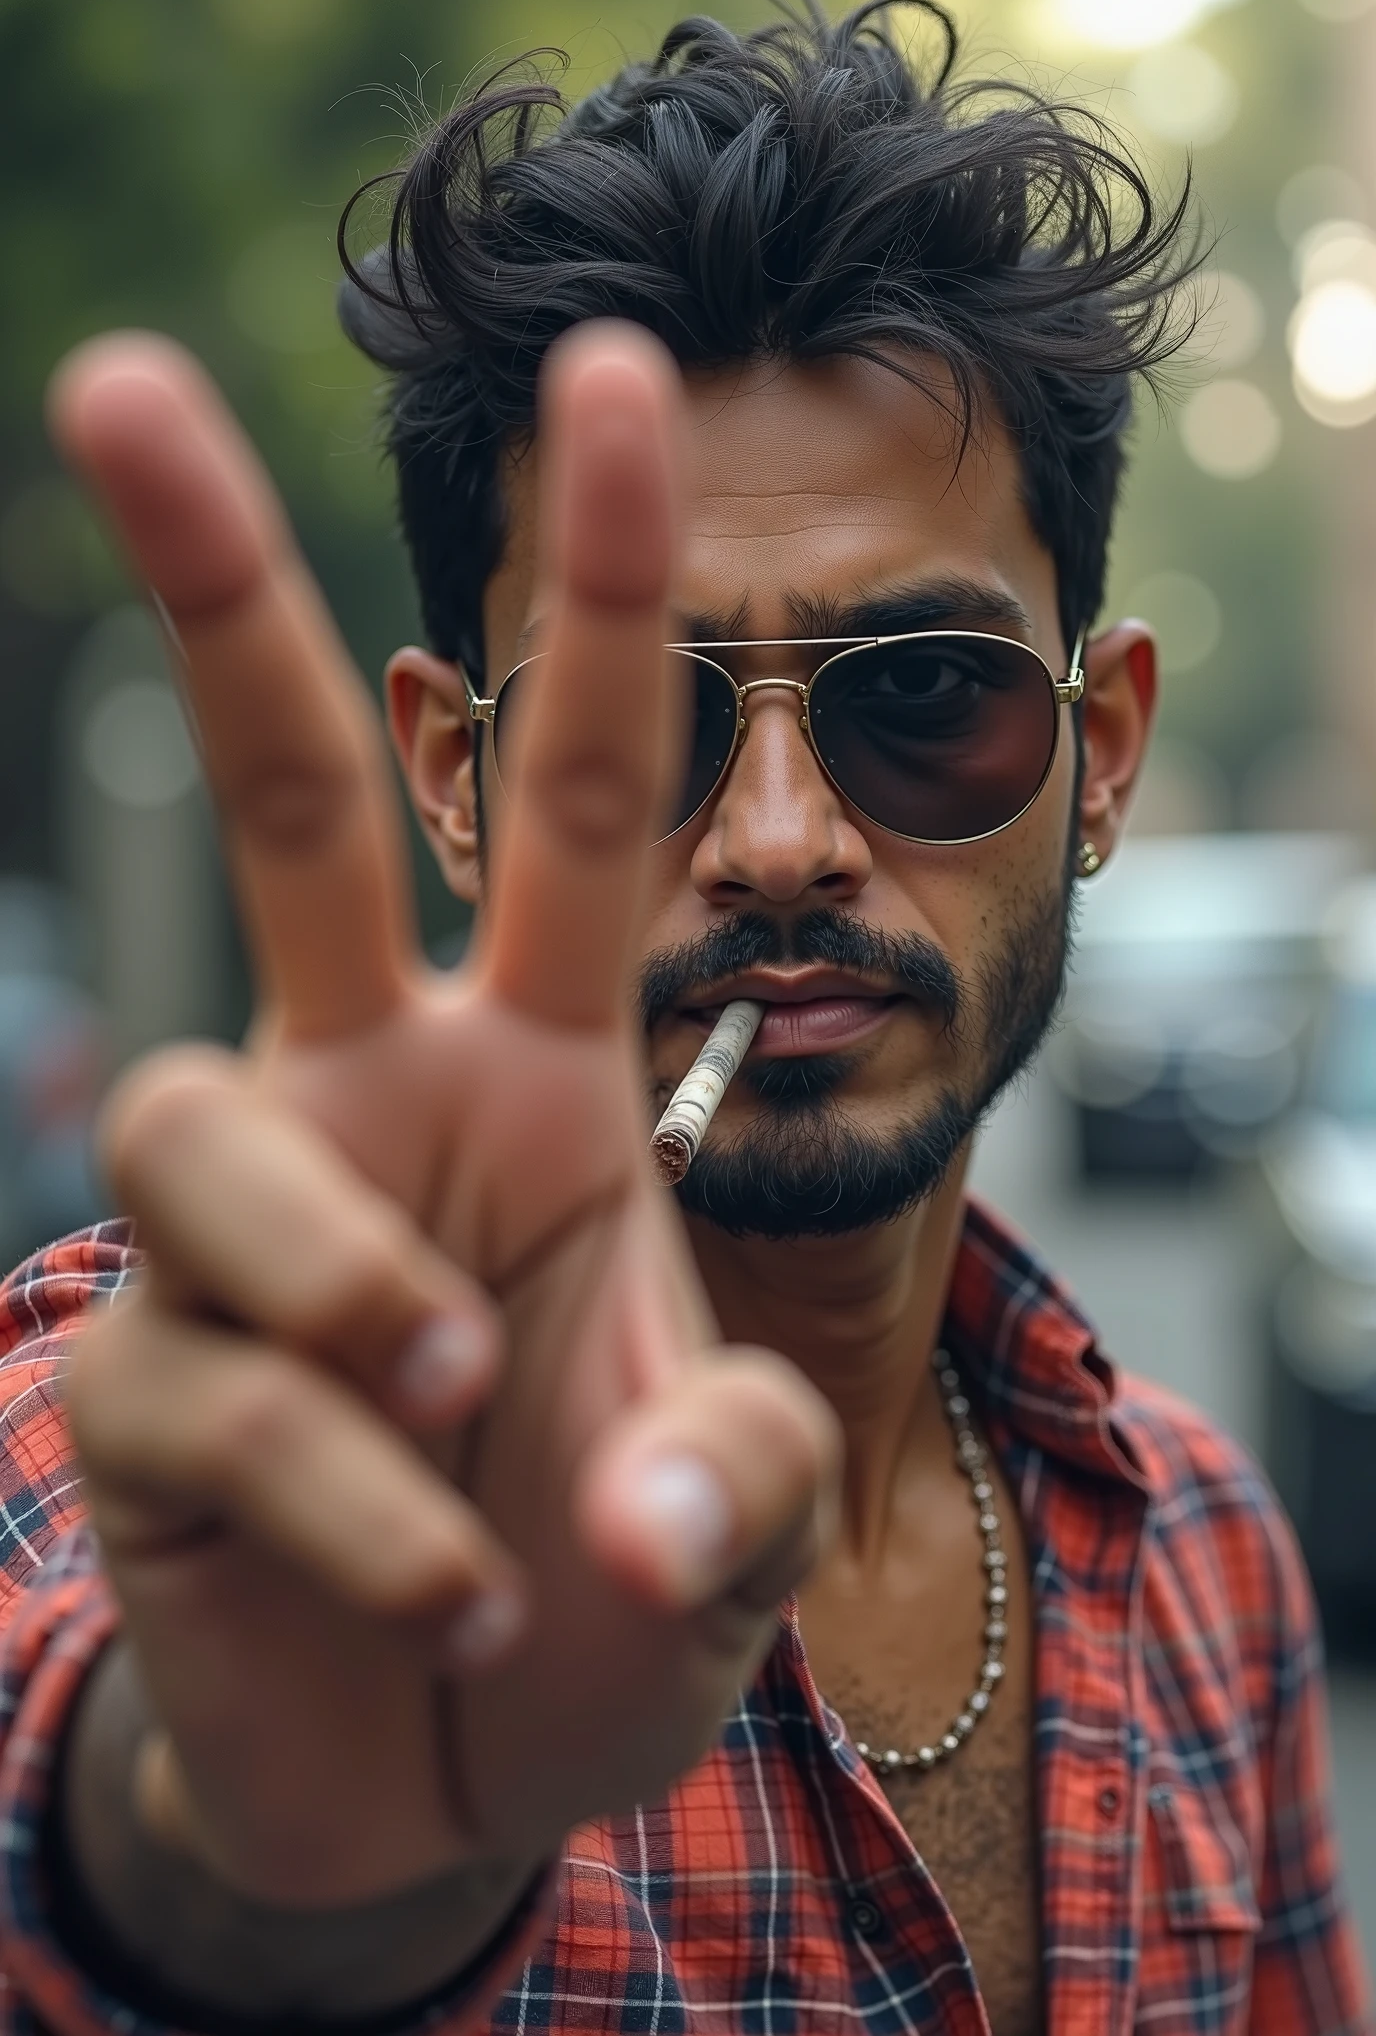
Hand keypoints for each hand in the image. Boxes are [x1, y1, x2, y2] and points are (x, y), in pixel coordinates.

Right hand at [50, 327, 838, 1932]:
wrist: (444, 1759)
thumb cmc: (601, 1598)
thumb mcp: (724, 1522)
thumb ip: (726, 1481)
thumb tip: (612, 1516)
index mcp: (540, 1072)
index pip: (576, 797)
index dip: (600, 593)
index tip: (619, 380)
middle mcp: (376, 1101)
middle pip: (276, 809)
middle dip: (218, 594)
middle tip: (118, 377)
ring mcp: (245, 1230)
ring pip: (198, 1121)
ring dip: (346, 1285)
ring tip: (459, 1421)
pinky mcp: (135, 1376)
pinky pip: (214, 1384)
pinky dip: (346, 1500)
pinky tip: (440, 1596)